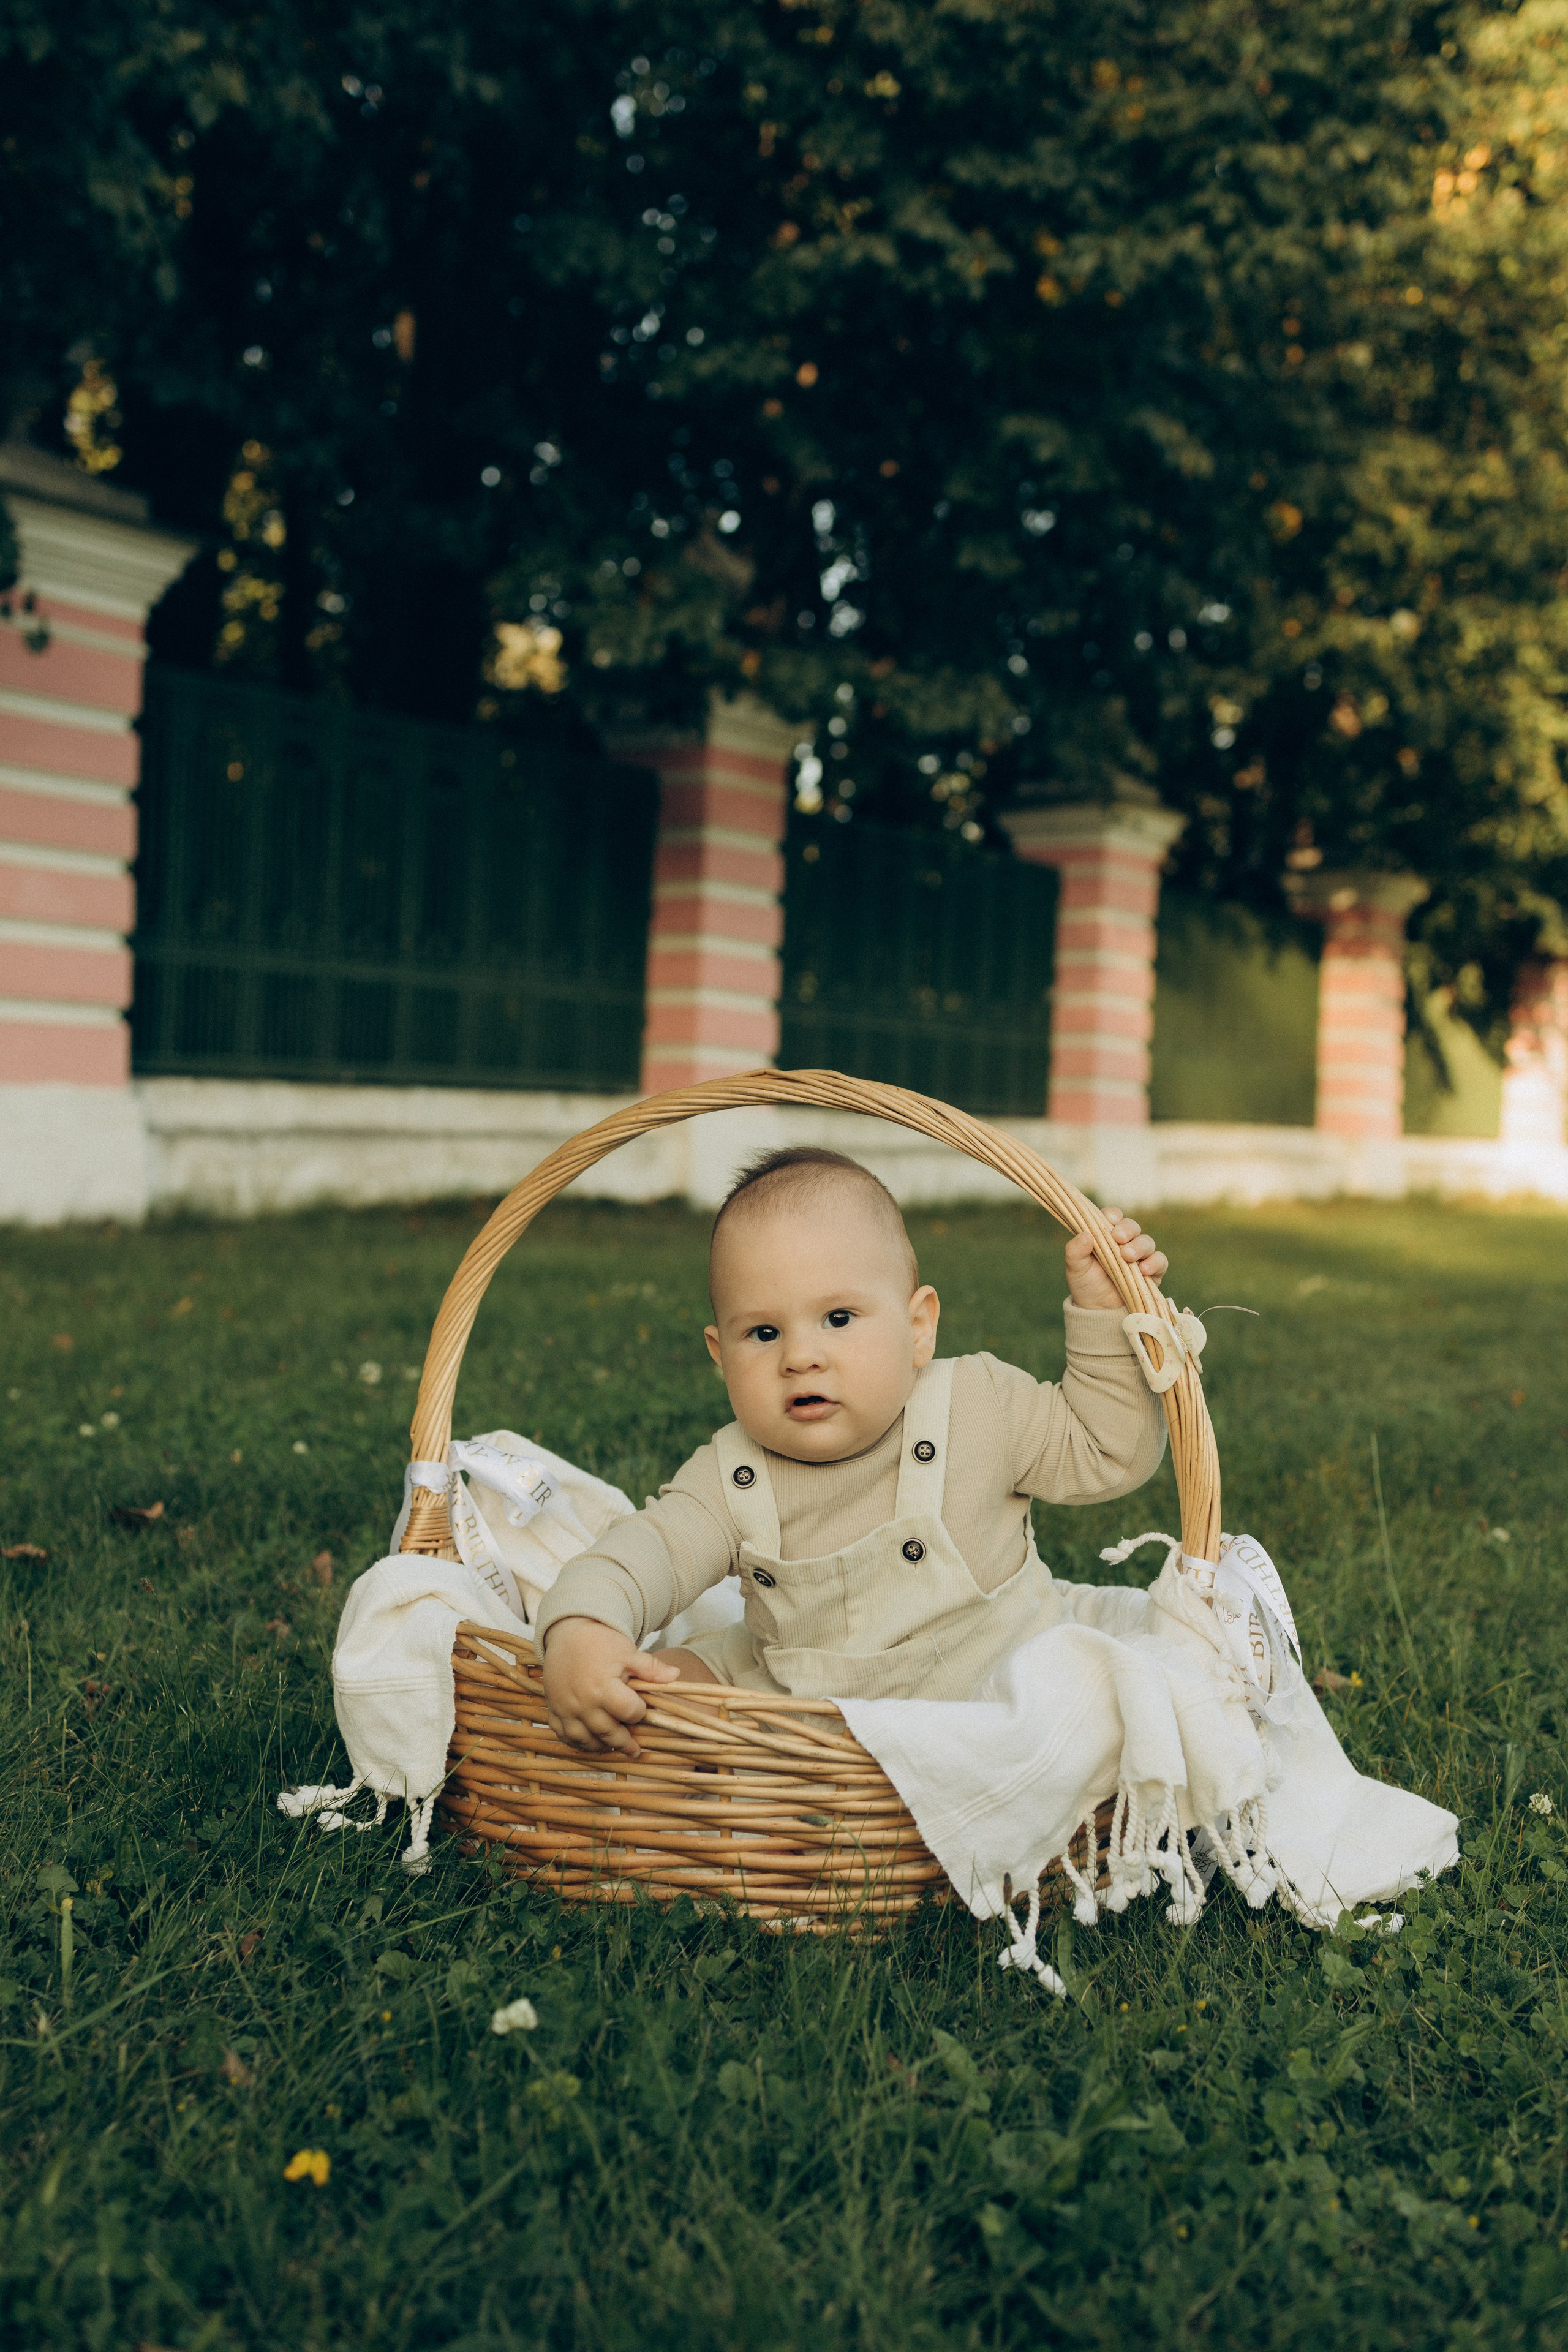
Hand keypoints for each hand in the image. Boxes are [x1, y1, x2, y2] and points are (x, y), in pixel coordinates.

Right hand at [540, 1616, 678, 1756]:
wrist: (567, 1634)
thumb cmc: (601, 1643)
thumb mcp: (628, 1652)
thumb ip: (651, 1668)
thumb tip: (676, 1675)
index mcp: (604, 1686)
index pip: (629, 1712)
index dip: (639, 1713)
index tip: (640, 1709)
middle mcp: (583, 1702)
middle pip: (608, 1732)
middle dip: (624, 1742)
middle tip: (634, 1749)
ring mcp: (566, 1708)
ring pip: (585, 1740)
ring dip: (601, 1747)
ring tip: (613, 1746)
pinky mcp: (554, 1710)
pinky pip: (564, 1735)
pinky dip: (577, 1743)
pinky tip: (590, 1742)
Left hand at [1064, 1209, 1168, 1309]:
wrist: (1099, 1309)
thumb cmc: (1086, 1282)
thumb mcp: (1075, 1267)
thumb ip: (1075, 1250)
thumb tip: (1085, 1235)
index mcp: (1105, 1234)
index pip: (1112, 1216)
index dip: (1113, 1215)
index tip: (1110, 1219)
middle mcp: (1125, 1241)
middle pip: (1132, 1227)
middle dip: (1127, 1230)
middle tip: (1118, 1238)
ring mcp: (1140, 1255)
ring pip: (1147, 1242)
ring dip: (1139, 1247)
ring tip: (1128, 1257)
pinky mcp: (1152, 1271)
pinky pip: (1160, 1261)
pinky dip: (1155, 1263)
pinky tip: (1144, 1270)